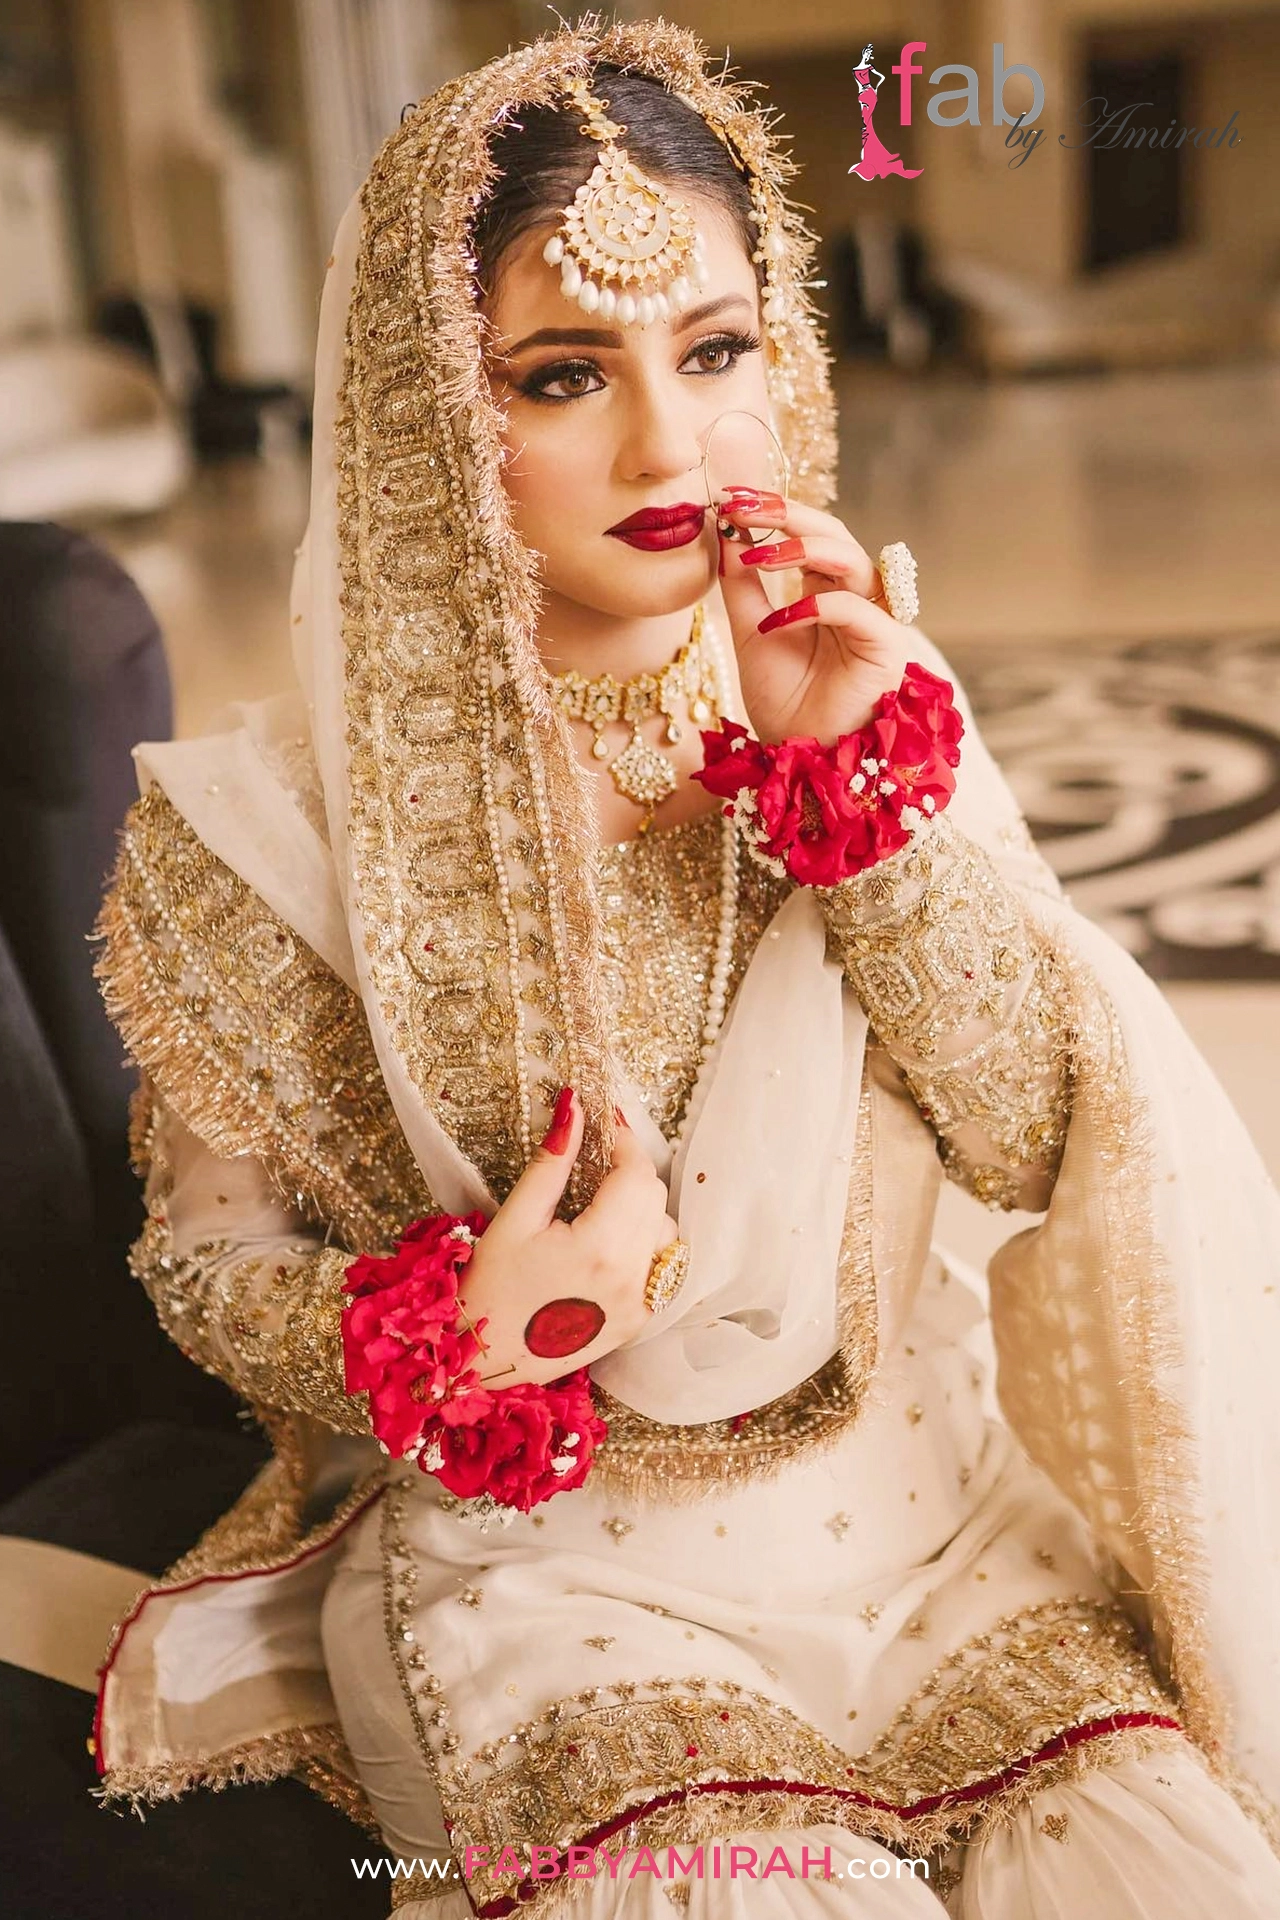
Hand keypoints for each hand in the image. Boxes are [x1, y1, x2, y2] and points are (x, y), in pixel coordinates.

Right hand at [458, 1091, 677, 1389]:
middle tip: (596, 1160)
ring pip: (664, 1231)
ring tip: (598, 1205)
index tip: (605, 1125)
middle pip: (655, 1199)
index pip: (637, 1175)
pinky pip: (658, 1266)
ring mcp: (640, 1304)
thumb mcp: (516, 1218)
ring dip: (640, 1208)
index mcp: (601, 1249)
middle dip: (630, 1171)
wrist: (484, 1358)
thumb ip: (552, 1161)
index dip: (624, 1142)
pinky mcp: (638, 1321)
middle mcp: (631, 1278)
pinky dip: (643, 1243)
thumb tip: (575, 1107)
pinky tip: (608, 1242)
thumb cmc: (490, 1288)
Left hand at [715, 489, 912, 746]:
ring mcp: (874, 620)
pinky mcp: (886, 647)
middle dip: (786, 514)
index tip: (728, 500)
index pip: (805, 535)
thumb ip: (740, 585)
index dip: (771, 514)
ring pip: (851, 560)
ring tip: (757, 556)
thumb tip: (726, 531)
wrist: (799, 756)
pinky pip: (857, 609)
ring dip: (802, 549)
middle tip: (741, 506)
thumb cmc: (783, 702)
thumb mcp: (749, 633)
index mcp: (826, 591)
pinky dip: (817, 606)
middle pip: (833, 534)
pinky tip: (777, 619)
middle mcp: (854, 598)